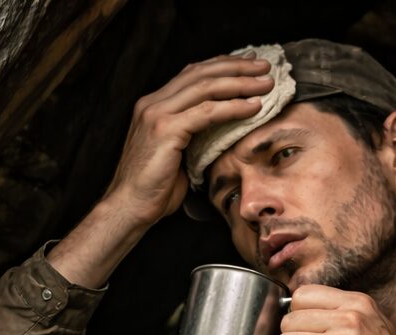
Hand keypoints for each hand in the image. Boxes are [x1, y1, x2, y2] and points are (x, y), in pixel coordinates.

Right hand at [102, 55, 274, 226]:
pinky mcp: (166, 130)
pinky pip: (207, 112)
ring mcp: (157, 114)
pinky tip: (253, 107)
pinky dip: (233, 108)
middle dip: (236, 67)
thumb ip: (190, 136)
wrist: (129, 207)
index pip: (191, 75)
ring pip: (206, 87)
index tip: (247, 66)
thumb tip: (218, 133)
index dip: (221, 66)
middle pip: (201, 73)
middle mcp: (152, 103)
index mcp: (152, 105)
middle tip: (264, 68)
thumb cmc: (152, 190)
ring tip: (266, 84)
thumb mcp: (174, 155)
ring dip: (240, 83)